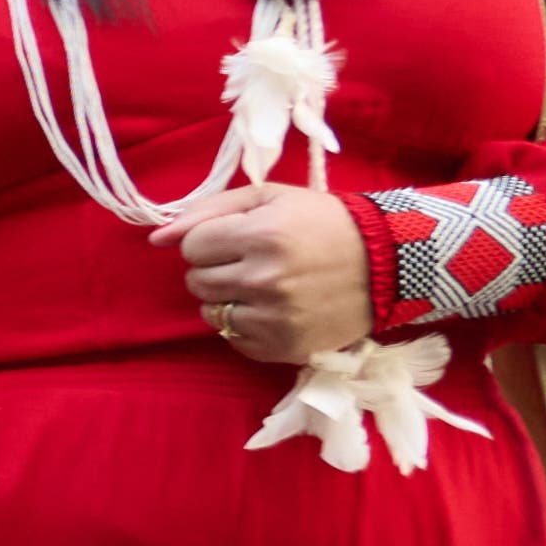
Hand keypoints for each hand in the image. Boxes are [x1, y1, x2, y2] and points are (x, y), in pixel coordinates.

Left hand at [174, 181, 369, 367]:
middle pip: (197, 281)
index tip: (236, 240)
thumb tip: (157, 239)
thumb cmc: (323, 222)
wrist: (388, 263)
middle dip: (215, 269)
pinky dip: (245, 326)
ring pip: (211, 313)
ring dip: (227, 299)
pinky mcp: (285, 347)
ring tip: (261, 286)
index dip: (209, 241)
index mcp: (261, 235)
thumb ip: (207, 211)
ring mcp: (275, 318)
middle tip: (249, 263)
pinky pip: (234, 340)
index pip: (192, 247)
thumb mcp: (269, 198)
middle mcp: (265, 280)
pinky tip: (272, 309)